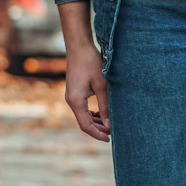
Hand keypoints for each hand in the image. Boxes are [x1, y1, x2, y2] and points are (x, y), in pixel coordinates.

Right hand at [58, 1, 109, 141]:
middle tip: (114, 132)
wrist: (78, 46)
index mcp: (76, 101)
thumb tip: (110, 124)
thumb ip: (105, 105)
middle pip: (84, 123)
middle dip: (98, 129)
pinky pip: (84, 108)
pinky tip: (104, 113)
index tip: (110, 139)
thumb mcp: (101, 85)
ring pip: (84, 116)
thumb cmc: (91, 63)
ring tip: (111, 124)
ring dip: (97, 122)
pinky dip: (93, 113)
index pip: (86, 126)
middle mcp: (71, 101)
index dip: (98, 134)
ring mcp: (72, 96)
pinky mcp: (75, 92)